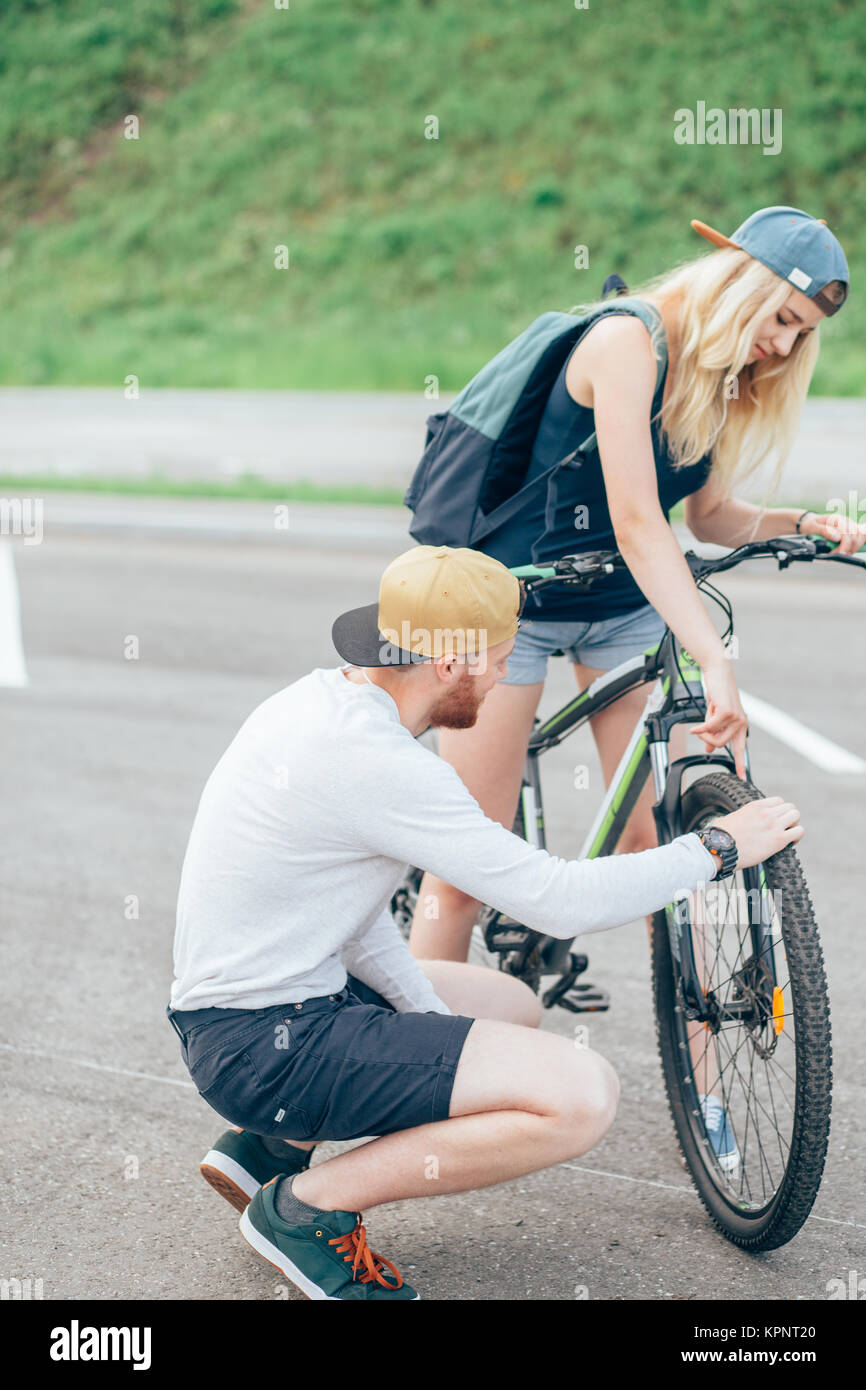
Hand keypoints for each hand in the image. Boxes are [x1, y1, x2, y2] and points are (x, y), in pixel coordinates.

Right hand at [689, 659, 747, 779]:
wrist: (718, 673)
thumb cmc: (717, 693)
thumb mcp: (715, 717)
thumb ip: (714, 732)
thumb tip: (710, 749)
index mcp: (740, 726)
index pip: (740, 749)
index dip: (740, 764)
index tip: (742, 778)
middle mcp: (741, 723)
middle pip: (722, 745)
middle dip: (707, 741)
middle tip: (699, 733)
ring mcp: (736, 718)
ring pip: (716, 738)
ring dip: (704, 734)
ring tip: (699, 726)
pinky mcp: (728, 712)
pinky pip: (710, 728)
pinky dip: (700, 729)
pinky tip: (694, 729)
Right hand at [712, 796, 803, 868]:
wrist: (721, 848)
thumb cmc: (721, 836)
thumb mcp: (731, 818)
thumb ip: (741, 817)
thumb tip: (738, 822)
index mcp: (755, 806)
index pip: (778, 801)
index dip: (779, 810)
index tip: (776, 819)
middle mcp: (766, 813)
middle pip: (789, 807)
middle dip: (788, 817)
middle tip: (783, 827)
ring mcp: (774, 825)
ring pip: (796, 816)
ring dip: (794, 824)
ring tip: (788, 834)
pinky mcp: (778, 839)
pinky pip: (799, 832)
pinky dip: (797, 837)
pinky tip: (791, 843)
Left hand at [798, 511, 865, 555]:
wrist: (811, 522)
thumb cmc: (812, 524)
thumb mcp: (814, 527)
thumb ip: (825, 531)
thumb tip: (837, 538)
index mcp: (838, 519)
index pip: (848, 533)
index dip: (844, 546)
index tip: (838, 554)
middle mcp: (846, 521)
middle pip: (855, 537)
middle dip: (847, 549)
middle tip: (836, 554)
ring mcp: (850, 526)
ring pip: (859, 539)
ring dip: (851, 549)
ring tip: (840, 553)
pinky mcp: (851, 531)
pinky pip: (859, 539)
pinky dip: (855, 546)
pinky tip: (847, 550)